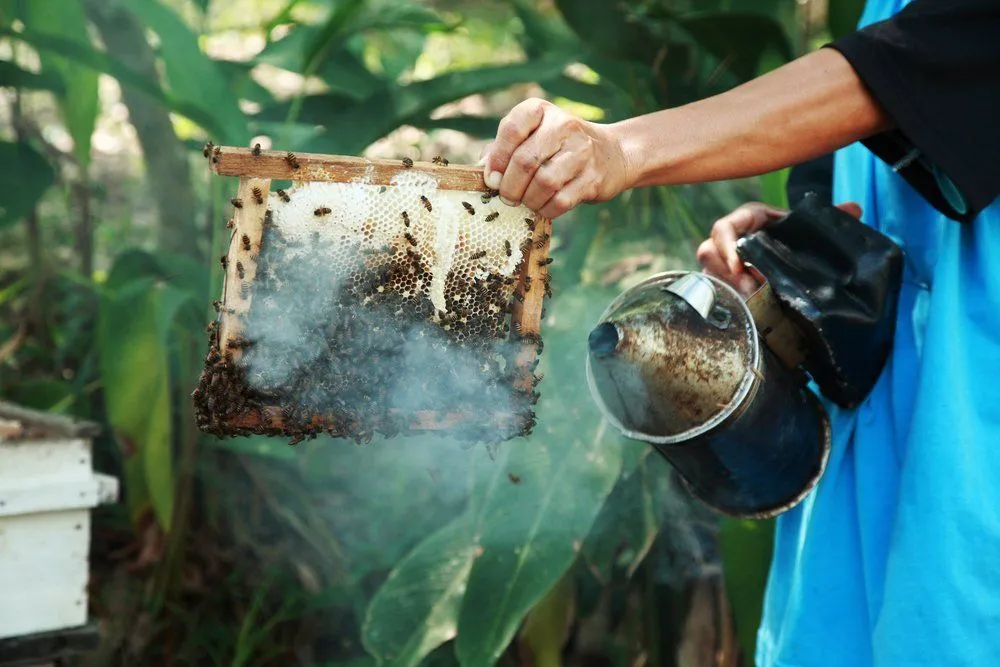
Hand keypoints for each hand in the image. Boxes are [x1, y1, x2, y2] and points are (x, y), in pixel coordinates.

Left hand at [482, 98, 628, 218]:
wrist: (611, 154)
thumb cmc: (557, 147)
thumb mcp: (531, 136)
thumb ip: (504, 149)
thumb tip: (482, 172)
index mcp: (540, 110)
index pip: (511, 130)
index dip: (497, 159)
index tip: (492, 179)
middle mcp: (564, 125)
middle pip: (526, 161)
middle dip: (510, 187)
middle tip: (507, 197)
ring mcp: (582, 152)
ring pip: (544, 182)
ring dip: (529, 200)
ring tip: (527, 202)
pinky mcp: (593, 178)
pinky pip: (561, 201)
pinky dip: (546, 209)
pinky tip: (544, 207)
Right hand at [696, 200, 861, 294]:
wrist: (787, 264)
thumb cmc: (795, 243)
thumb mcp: (808, 232)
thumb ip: (828, 221)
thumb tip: (854, 209)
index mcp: (747, 221)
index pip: (725, 227)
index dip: (726, 243)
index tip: (739, 265)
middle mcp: (729, 242)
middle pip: (710, 253)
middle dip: (728, 274)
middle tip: (752, 291)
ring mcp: (721, 266)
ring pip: (711, 276)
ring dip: (729, 290)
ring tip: (753, 303)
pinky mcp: (721, 286)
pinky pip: (716, 294)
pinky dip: (730, 303)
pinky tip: (748, 312)